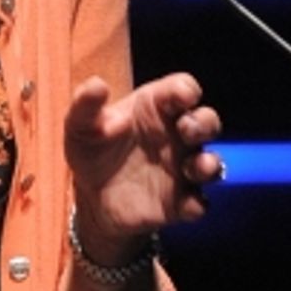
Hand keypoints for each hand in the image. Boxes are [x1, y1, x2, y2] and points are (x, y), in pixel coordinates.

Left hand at [63, 72, 222, 255]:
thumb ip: (85, 105)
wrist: (90, 198)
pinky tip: (188, 205)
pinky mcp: (179, 201)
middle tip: (187, 129)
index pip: (182, 89)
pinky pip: (198, 203)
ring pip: (210, 162)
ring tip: (196, 166)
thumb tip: (96, 84)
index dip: (186, 90)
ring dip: (209, 163)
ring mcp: (181, 169)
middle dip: (205, 123)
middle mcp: (176, 136)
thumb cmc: (93, 151)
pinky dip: (197, 204)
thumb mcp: (81, 126)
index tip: (183, 96)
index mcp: (156, 109)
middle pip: (206, 121)